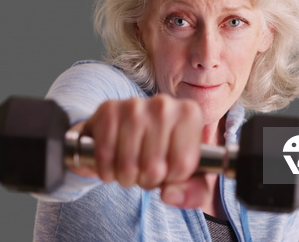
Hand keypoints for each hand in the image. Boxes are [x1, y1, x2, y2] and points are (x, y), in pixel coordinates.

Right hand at [70, 94, 212, 207]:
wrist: (124, 129)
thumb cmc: (162, 152)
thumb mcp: (189, 175)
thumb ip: (194, 192)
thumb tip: (169, 195)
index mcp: (189, 115)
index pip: (182, 165)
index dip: (171, 178)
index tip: (168, 167)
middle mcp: (164, 104)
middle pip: (153, 168)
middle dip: (146, 180)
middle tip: (145, 168)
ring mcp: (134, 105)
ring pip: (127, 166)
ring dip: (125, 177)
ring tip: (130, 166)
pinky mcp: (108, 110)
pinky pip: (105, 157)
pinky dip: (106, 170)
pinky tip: (112, 162)